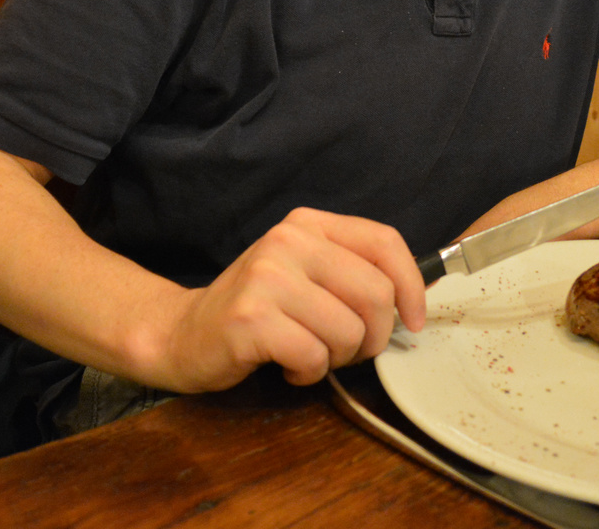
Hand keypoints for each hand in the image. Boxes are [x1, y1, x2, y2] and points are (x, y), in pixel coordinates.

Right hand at [151, 208, 426, 390]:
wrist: (184, 332)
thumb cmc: (258, 308)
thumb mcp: (306, 272)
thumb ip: (353, 272)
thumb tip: (415, 299)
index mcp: (308, 224)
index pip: (384, 242)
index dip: (412, 286)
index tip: (414, 321)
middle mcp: (288, 241)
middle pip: (376, 295)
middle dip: (373, 337)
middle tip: (347, 350)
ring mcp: (267, 277)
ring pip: (349, 332)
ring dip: (338, 358)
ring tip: (308, 353)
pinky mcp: (251, 318)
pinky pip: (314, 357)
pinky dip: (309, 374)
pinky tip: (287, 366)